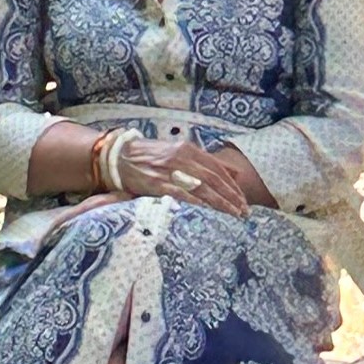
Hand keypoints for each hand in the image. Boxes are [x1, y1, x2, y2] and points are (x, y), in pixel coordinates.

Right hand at [120, 136, 263, 214]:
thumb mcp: (178, 152)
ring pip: (202, 187)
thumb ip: (203, 162)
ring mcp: (169, 170)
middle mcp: (181, 157)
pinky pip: (181, 194)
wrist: (119, 157)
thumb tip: (232, 172)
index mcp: (187, 149)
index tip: (243, 199)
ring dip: (220, 203)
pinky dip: (196, 202)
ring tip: (233, 214)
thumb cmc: (151, 156)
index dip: (232, 184)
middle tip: (244, 211)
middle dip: (231, 196)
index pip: (217, 168)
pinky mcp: (157, 183)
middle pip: (213, 179)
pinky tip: (208, 211)